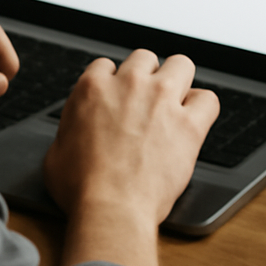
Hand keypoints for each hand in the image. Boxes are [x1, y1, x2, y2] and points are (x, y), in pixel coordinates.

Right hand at [44, 50, 218, 226]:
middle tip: (145, 99)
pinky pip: (208, 99)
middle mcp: (129, 85)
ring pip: (181, 64)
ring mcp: (162, 101)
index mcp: (92, 88)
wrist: (110, 207)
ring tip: (174, 101)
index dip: (112, 83)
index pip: (106, 66)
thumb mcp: (57, 148)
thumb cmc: (81, 186)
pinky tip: (194, 120)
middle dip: (145, 75)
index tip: (116, 98)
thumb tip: (75, 131)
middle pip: (144, 58)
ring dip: (177, 80)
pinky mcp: (189, 124)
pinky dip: (202, 107)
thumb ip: (71, 127)